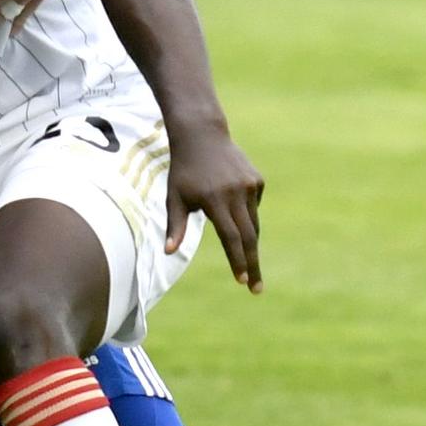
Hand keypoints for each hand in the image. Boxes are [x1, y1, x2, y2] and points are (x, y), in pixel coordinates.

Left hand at [166, 123, 263, 291]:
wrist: (202, 135)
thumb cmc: (183, 170)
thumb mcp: (174, 197)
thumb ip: (174, 225)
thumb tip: (168, 252)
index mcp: (214, 200)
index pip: (230, 237)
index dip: (236, 260)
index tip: (241, 281)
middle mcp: (236, 193)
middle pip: (249, 237)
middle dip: (253, 265)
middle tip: (256, 289)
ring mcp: (249, 186)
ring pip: (253, 224)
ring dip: (249, 243)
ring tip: (245, 258)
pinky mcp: (257, 181)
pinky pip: (254, 207)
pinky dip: (246, 215)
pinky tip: (231, 204)